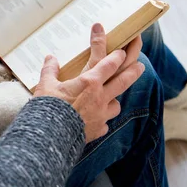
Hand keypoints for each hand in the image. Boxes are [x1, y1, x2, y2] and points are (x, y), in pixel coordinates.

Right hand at [34, 26, 144, 142]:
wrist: (51, 135)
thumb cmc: (48, 107)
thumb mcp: (45, 85)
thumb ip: (50, 70)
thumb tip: (50, 58)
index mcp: (89, 82)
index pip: (110, 64)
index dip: (118, 56)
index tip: (122, 51)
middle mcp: (100, 97)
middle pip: (123, 81)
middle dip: (134, 71)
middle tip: (141, 66)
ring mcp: (102, 115)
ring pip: (116, 105)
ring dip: (115, 100)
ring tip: (111, 99)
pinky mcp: (98, 130)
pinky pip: (105, 123)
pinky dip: (102, 121)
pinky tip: (96, 121)